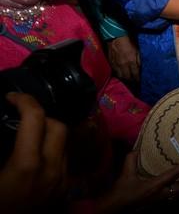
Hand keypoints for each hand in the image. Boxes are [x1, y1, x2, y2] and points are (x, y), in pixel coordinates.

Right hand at [0, 93, 67, 211]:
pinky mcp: (63, 190)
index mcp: (28, 164)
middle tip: (21, 117)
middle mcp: (51, 170)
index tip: (12, 97)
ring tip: (28, 136)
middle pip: (58, 126)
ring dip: (48, 135)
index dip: (24, 101)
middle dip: (41, 117)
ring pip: (64, 143)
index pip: (36, 118)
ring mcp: (61, 181)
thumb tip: (4, 125)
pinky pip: (63, 160)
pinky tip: (35, 156)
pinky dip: (51, 152)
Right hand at [92, 151, 178, 213]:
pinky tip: (178, 184)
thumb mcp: (125, 175)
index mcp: (155, 186)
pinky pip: (172, 196)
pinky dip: (178, 190)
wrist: (113, 210)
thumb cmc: (120, 193)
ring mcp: (160, 201)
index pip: (175, 174)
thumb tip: (136, 148)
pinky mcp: (157, 204)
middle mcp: (161, 195)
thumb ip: (131, 160)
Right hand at [107, 36, 140, 80]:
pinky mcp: (111, 63)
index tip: (138, 81)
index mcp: (131, 61)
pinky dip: (118, 74)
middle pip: (127, 77)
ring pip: (120, 76)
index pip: (135, 73)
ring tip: (127, 78)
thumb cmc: (128, 43)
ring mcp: (116, 65)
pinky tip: (121, 73)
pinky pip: (115, 72)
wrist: (116, 38)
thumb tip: (139, 68)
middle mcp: (123, 65)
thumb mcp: (137, 51)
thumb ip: (138, 60)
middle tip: (133, 80)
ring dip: (124, 78)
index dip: (137, 78)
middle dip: (131, 80)